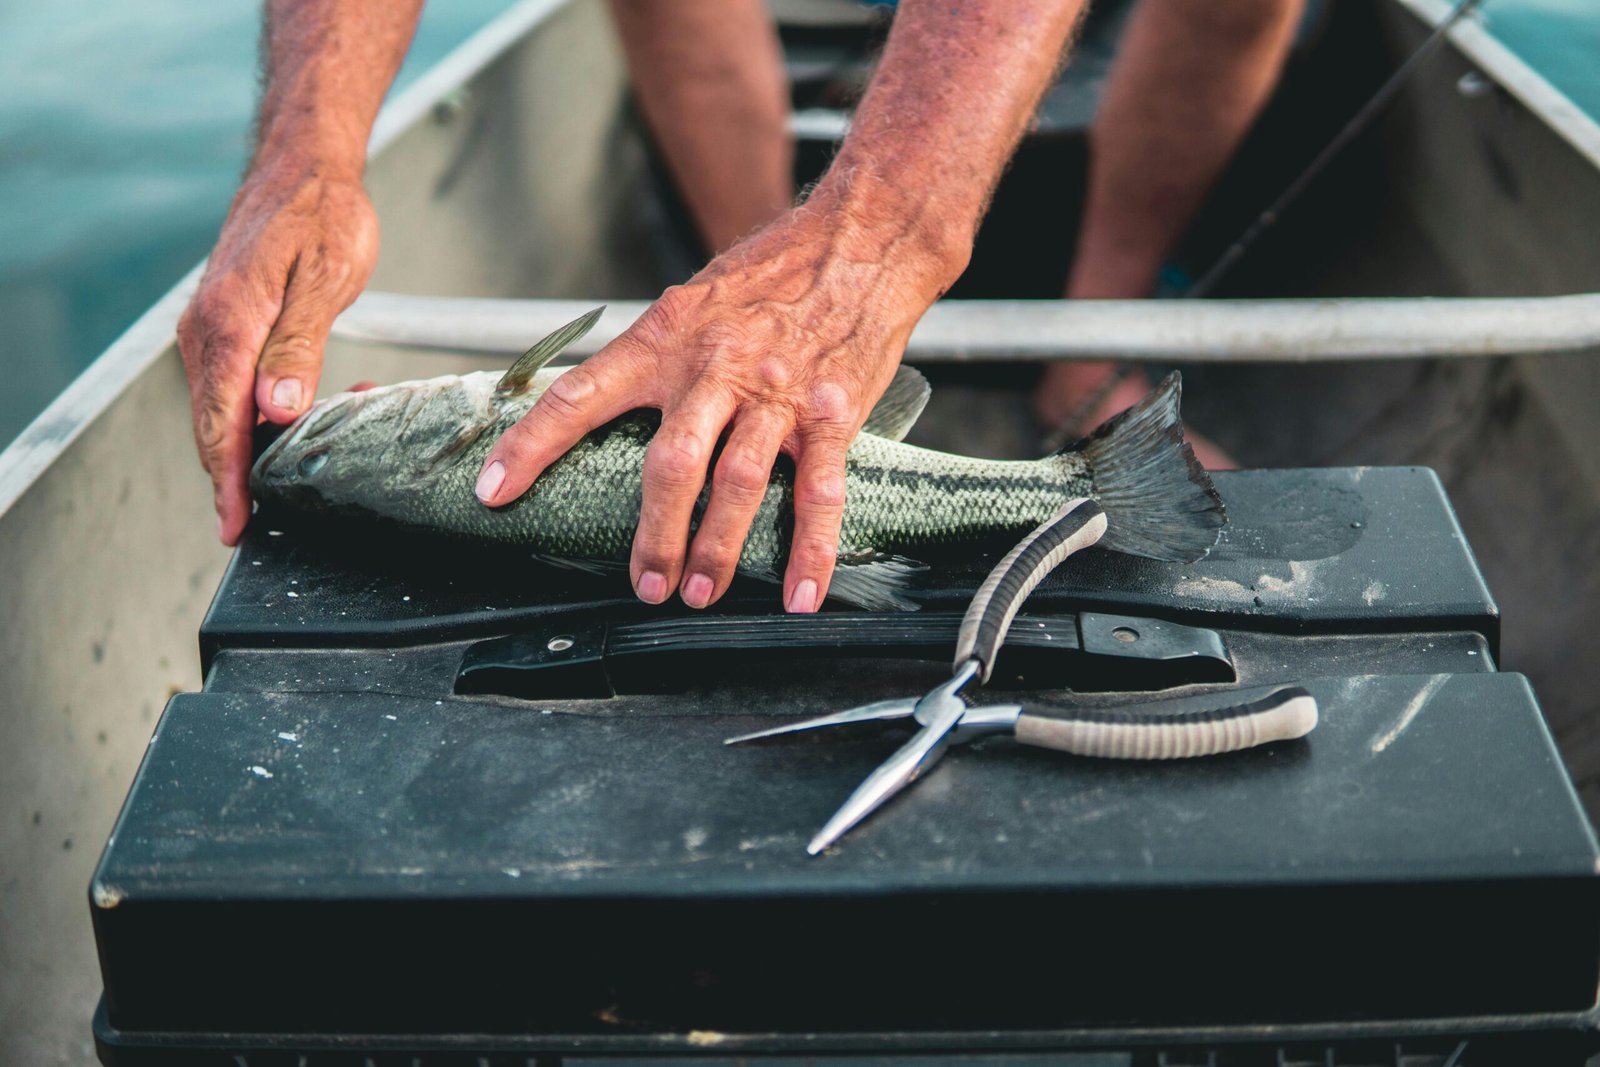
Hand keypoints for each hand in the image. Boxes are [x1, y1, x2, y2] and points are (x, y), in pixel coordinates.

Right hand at [177, 161, 377, 543]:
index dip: (230, 481)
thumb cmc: (321, 216)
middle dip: (243, 477)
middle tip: (271, 519)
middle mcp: (208, 332)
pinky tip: (303, 423)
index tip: (236, 524)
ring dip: (264, 445)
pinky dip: (265, 415)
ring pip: (227, 411)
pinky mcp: (228, 328)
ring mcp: (213, 331)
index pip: (221, 423)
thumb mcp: (323, 281)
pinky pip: (237, 387)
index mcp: (229, 324)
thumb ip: (298, 348)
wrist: (304, 168)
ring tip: (307, 469)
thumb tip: (276, 411)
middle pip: (216, 427)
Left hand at [474, 190, 956, 611]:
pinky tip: (800, 593)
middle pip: (671, 463)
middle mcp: (715, 367)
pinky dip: (811, 550)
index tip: (493, 490)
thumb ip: (654, 356)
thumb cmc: (774, 272)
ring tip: (699, 592)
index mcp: (665, 338)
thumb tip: (603, 405)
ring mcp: (776, 393)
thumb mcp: (694, 300)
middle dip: (653, 533)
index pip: (580, 394)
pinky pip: (819, 492)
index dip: (530, 445)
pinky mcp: (832, 413)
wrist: (862, 239)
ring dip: (716, 548)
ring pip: (738, 482)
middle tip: (644, 584)